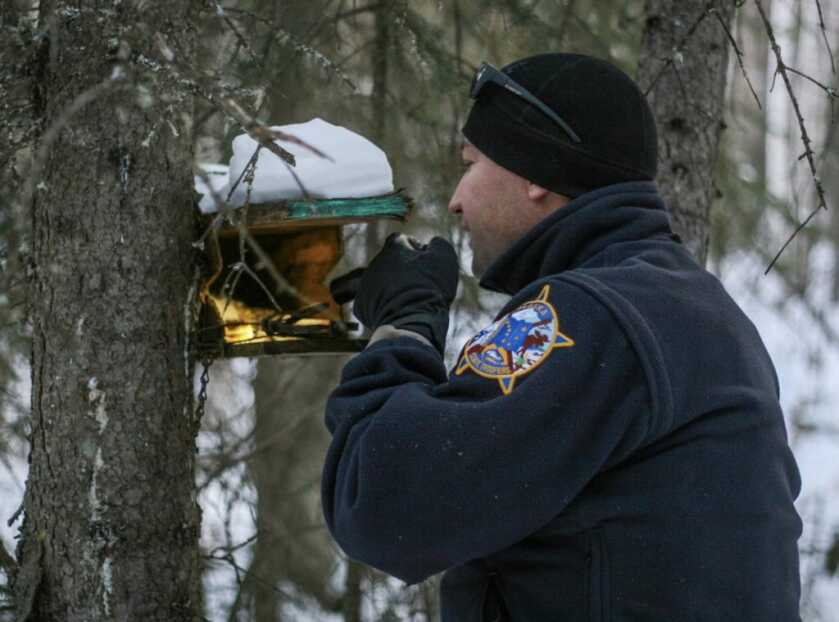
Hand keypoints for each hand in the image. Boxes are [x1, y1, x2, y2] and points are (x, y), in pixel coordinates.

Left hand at [330, 233, 458, 353]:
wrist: (410, 321)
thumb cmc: (429, 288)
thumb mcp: (445, 259)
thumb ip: (439, 245)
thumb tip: (433, 243)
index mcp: (394, 247)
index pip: (403, 241)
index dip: (417, 251)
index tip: (427, 265)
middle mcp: (375, 262)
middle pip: (391, 263)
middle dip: (404, 271)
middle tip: (421, 286)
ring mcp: (365, 284)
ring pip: (382, 282)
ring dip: (394, 288)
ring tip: (410, 301)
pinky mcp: (361, 305)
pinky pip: (375, 302)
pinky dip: (386, 306)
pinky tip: (398, 312)